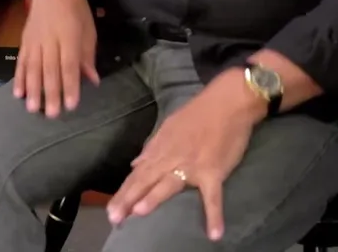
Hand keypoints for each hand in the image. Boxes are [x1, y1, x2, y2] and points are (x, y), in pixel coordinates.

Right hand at [13, 0, 98, 117]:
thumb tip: (92, 80)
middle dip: (51, 93)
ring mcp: (35, 40)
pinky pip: (21, 61)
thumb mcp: (88, 28)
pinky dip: (19, 78)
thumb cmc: (75, 7)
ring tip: (33, 109)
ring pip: (33, 67)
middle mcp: (50, 39)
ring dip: (32, 89)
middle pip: (50, 69)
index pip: (70, 64)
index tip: (71, 105)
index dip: (70, 85)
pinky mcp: (25, 40)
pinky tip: (18, 93)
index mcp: (70, 35)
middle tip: (52, 115)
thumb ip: (88, 55)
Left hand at [106, 73, 261, 240]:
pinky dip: (214, 214)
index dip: (124, 192)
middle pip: (146, 180)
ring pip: (169, 184)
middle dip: (129, 199)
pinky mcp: (214, 171)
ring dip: (154, 198)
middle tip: (114, 218)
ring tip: (139, 213)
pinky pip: (213, 196)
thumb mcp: (168, 127)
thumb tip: (135, 164)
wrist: (227, 103)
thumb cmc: (198, 114)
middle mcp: (171, 158)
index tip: (110, 210)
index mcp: (160, 149)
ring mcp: (192, 165)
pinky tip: (214, 233)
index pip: (137, 174)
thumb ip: (152, 148)